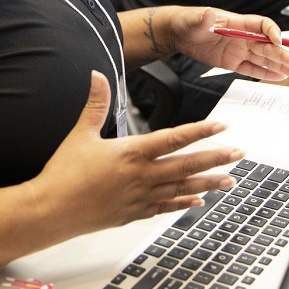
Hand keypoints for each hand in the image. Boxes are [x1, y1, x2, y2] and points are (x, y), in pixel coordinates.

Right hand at [35, 72, 244, 234]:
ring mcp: (140, 197)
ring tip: (229, 181)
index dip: (200, 132)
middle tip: (238, 155)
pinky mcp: (133, 213)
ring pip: (182, 189)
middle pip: (186, 165)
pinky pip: (165, 208)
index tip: (221, 127)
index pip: (173, 139)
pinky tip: (197, 202)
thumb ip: (95, 103)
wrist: (50, 211)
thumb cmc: (64, 174)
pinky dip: (183, 204)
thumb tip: (98, 75)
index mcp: (131, 153)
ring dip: (207, 183)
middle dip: (215, 159)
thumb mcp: (80, 133)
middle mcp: (141, 176)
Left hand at [169, 7, 288, 80]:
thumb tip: (208, 14)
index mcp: (238, 23)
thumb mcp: (194, 20)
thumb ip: (203, 19)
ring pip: (265, 59)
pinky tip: (281, 77)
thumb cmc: (188, 22)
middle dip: (285, 55)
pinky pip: (253, 69)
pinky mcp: (233, 62)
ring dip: (282, 66)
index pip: (262, 25)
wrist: (178, 33)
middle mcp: (243, 36)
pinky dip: (267, 74)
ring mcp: (239, 50)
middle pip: (269, 46)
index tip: (279, 41)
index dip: (272, 32)